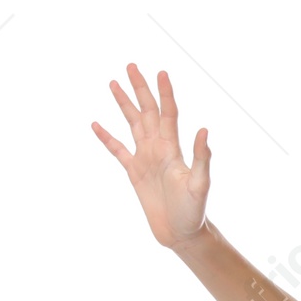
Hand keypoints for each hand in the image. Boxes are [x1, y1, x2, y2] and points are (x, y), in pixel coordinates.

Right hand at [91, 63, 209, 249]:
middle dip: (140, 89)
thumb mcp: (200, 185)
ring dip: (124, 104)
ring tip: (114, 83)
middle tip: (131, 66)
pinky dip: (106, 138)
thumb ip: (201, 158)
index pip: (168, 113)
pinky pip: (117, 150)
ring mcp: (146, 159)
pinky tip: (96, 124)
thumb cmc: (194, 212)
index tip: (160, 72)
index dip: (164, 93)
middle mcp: (159, 148)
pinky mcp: (135, 173)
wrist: (182, 234)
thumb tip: (204, 129)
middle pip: (147, 111)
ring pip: (132, 124)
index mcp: (173, 148)